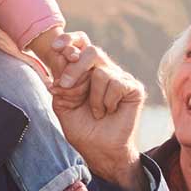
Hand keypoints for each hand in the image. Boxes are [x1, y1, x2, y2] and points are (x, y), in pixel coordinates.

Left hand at [47, 32, 147, 190]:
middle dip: (74, 68)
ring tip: (96, 112)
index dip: (69, 40)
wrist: (99, 150)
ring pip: (101, 72)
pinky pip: (116, 84)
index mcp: (86, 69)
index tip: (57, 46)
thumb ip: (61, 82)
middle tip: (65, 86)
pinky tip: (109, 111)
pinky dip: (107, 101)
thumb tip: (60, 58)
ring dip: (93, 98)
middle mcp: (104, 69)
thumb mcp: (62, 104)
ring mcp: (120, 77)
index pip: (81, 43)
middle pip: (91, 51)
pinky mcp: (133, 88)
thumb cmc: (82, 128)